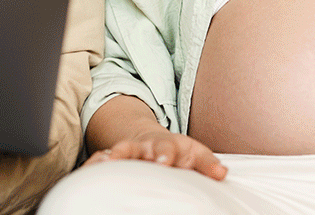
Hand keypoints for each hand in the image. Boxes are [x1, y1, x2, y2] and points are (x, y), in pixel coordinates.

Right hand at [85, 129, 226, 180]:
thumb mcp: (195, 153)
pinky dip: (96, 162)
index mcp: (168, 146)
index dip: (166, 154)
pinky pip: (101, 160)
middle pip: (140, 147)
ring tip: (106, 161)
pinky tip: (91, 168)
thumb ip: (207, 163)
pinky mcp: (116, 159)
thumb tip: (222, 173)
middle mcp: (146, 147)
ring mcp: (130, 152)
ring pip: (119, 151)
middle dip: (138, 153)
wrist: (151, 140)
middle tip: (136, 160)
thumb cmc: (177, 152)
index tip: (165, 161)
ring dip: (113, 155)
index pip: (168, 148)